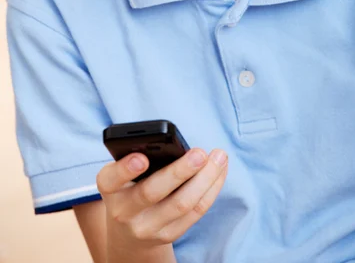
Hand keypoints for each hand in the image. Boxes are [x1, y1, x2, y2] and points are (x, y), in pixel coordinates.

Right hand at [97, 147, 227, 261]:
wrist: (127, 231)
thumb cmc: (129, 187)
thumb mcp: (123, 174)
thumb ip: (138, 157)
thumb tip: (175, 145)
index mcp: (110, 188)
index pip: (111, 179)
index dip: (125, 168)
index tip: (142, 157)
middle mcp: (123, 211)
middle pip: (152, 192)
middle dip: (179, 171)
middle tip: (200, 153)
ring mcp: (147, 227)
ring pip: (182, 204)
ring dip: (205, 178)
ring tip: (219, 157)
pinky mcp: (168, 235)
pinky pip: (195, 212)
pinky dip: (211, 189)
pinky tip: (220, 171)